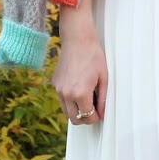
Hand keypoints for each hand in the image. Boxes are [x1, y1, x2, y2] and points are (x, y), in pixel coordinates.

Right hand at [55, 7, 106, 125]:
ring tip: (87, 100)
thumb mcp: (103, 79)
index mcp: (80, 94)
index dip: (96, 118)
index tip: (100, 114)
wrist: (78, 40)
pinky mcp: (55, 84)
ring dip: (76, 111)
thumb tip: (102, 113)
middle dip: (85, 118)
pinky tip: (78, 90)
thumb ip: (102, 99)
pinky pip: (62, 100)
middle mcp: (66, 94)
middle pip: (75, 119)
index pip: (88, 117)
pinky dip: (70, 101)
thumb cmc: (93, 56)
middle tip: (94, 110)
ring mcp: (58, 90)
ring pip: (66, 112)